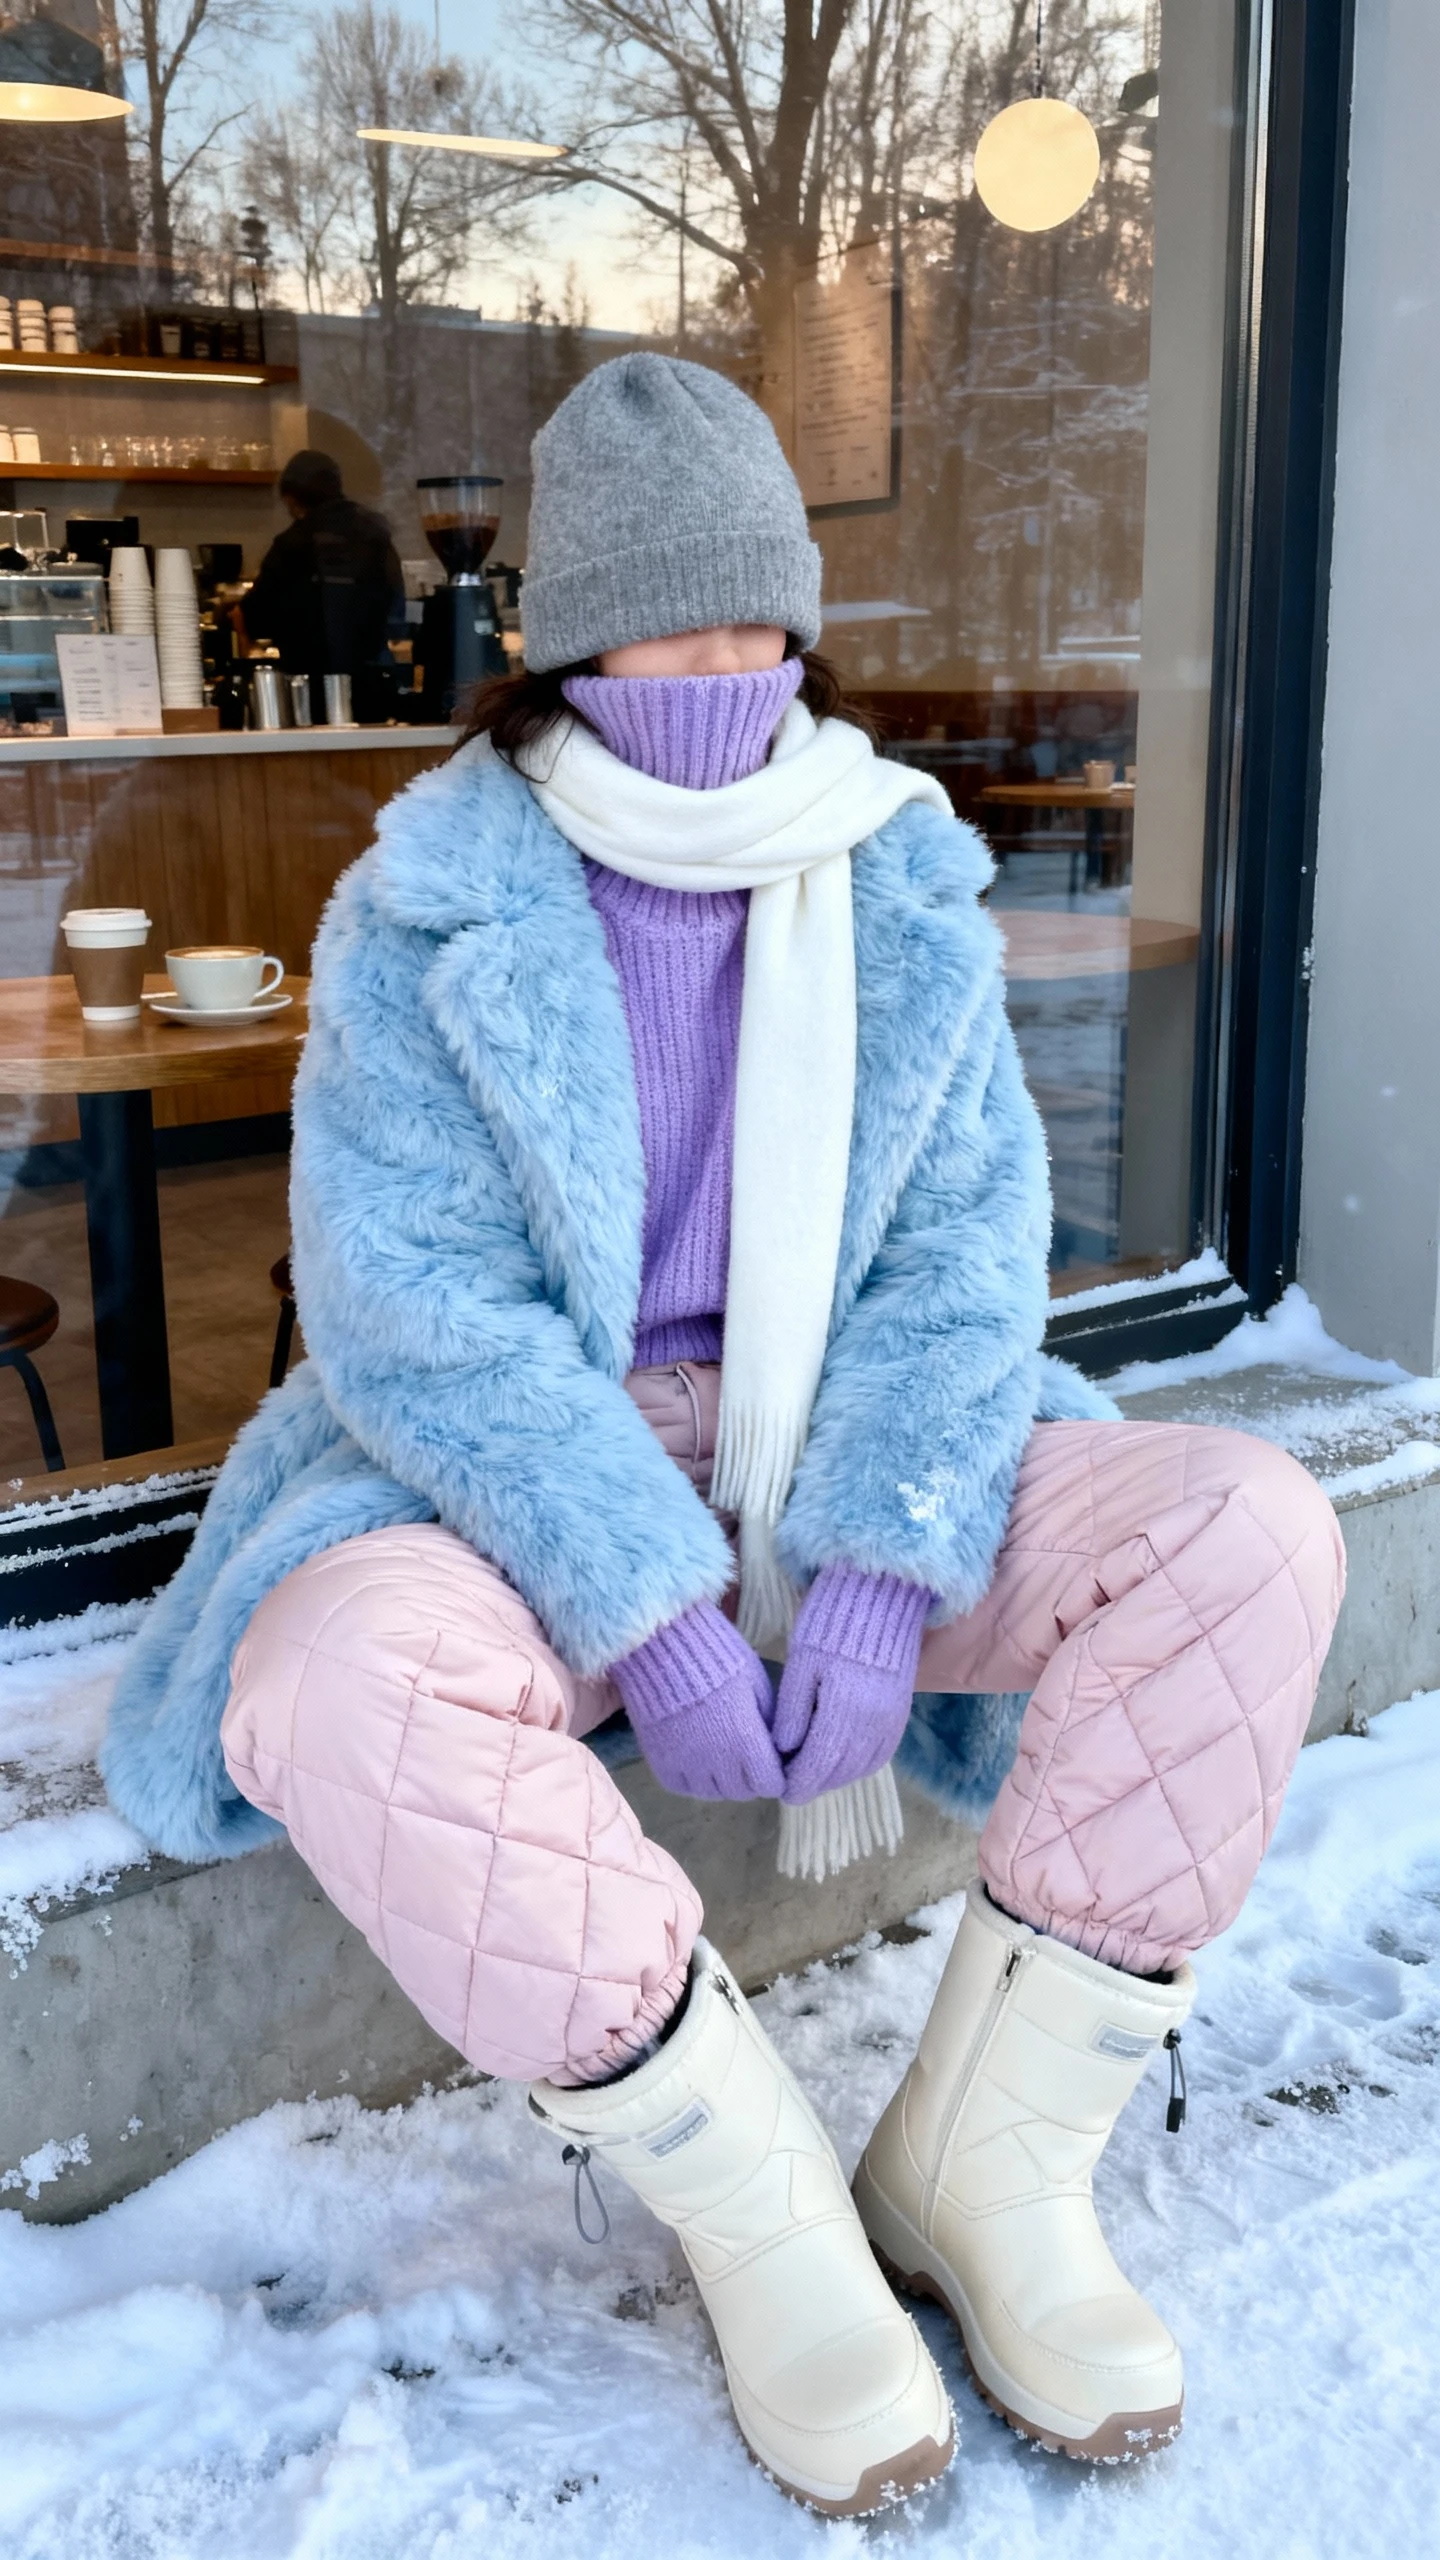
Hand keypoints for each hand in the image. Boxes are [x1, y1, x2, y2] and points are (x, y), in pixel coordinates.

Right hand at [611, 1601, 783, 1801]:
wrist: (663, 1648)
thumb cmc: (718, 1658)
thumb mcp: (757, 1685)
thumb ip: (769, 1723)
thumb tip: (777, 1747)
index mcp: (746, 1743)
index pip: (770, 1785)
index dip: (775, 1775)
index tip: (772, 1762)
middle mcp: (717, 1764)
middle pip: (742, 1792)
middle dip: (751, 1779)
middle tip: (748, 1758)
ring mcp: (686, 1766)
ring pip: (712, 1793)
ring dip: (722, 1781)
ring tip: (722, 1758)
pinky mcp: (660, 1763)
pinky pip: (683, 1787)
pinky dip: (693, 1779)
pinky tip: (696, 1760)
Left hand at [774, 1566, 930, 1805]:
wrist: (881, 1596)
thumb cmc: (831, 1623)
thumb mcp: (802, 1664)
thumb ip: (793, 1710)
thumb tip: (783, 1750)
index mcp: (845, 1710)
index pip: (820, 1763)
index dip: (799, 1782)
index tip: (782, 1792)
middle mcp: (874, 1722)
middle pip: (842, 1771)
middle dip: (816, 1783)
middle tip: (793, 1787)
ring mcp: (892, 1718)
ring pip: (863, 1766)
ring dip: (838, 1777)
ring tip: (814, 1775)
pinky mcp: (901, 1711)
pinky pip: (881, 1753)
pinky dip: (860, 1765)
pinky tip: (843, 1761)